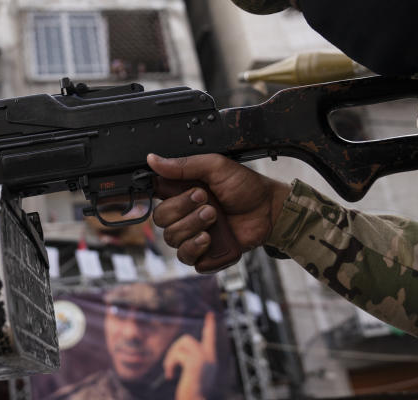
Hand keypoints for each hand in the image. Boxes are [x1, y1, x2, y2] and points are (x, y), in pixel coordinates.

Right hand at [148, 153, 289, 268]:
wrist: (268, 209)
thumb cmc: (244, 186)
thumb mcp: (215, 167)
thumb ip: (183, 165)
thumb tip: (152, 159)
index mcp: (181, 191)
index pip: (152, 195)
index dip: (148, 195)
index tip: (161, 191)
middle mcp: (183, 214)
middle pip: (161, 218)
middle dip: (182, 208)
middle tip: (206, 199)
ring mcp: (192, 235)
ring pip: (172, 238)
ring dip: (192, 226)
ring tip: (214, 216)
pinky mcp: (203, 254)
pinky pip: (186, 258)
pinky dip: (195, 248)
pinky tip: (208, 238)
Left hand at [163, 311, 216, 399]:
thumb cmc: (192, 394)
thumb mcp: (193, 376)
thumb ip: (191, 362)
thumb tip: (179, 350)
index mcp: (210, 361)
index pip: (210, 339)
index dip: (210, 326)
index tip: (211, 314)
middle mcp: (209, 358)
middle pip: (187, 339)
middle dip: (174, 349)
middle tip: (168, 367)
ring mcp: (203, 359)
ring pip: (181, 344)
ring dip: (171, 356)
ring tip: (169, 372)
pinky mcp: (194, 363)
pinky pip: (177, 355)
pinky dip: (170, 364)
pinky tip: (170, 376)